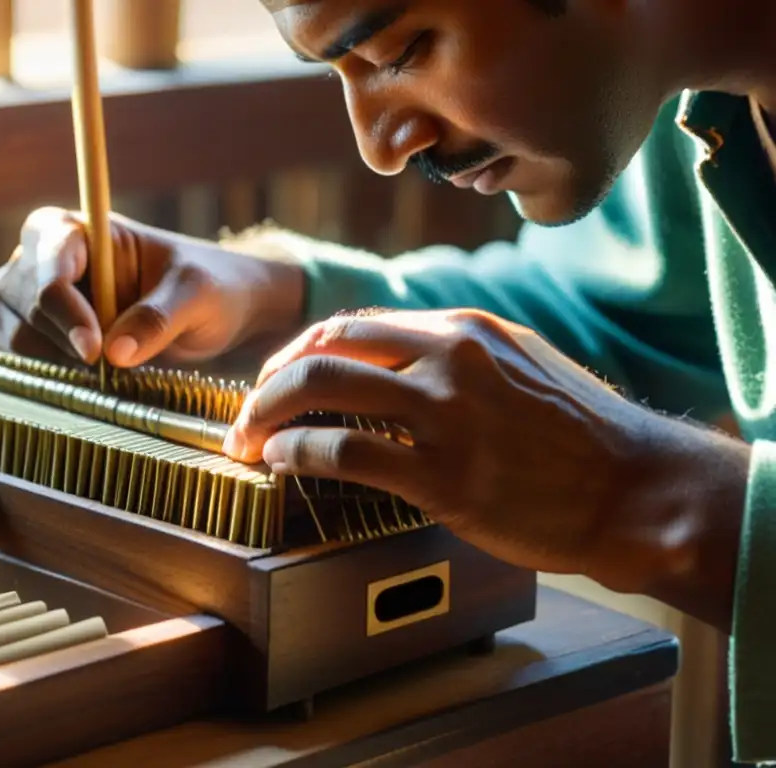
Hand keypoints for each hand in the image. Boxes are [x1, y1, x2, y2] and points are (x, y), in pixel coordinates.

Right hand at [0, 207, 304, 367]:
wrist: (214, 314)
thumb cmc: (207, 288)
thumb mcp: (197, 295)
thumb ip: (158, 317)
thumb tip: (114, 354)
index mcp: (77, 229)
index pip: (48, 260)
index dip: (64, 307)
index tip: (95, 350)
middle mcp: (41, 258)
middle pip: (16, 298)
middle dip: (57, 339)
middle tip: (106, 367)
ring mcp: (28, 297)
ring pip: (4, 330)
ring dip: (48, 361)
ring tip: (102, 373)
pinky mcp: (29, 335)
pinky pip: (5, 358)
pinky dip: (37, 376)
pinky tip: (81, 382)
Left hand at [222, 309, 750, 630]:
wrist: (636, 488)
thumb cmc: (579, 435)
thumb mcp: (518, 366)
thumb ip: (455, 358)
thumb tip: (394, 364)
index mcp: (462, 329)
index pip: (355, 325)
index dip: (302, 351)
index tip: (279, 378)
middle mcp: (446, 356)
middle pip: (324, 346)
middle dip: (268, 380)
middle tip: (247, 412)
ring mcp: (443, 412)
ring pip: (320, 387)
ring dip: (266, 414)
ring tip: (247, 441)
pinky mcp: (443, 473)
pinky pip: (343, 451)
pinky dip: (297, 454)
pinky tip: (283, 465)